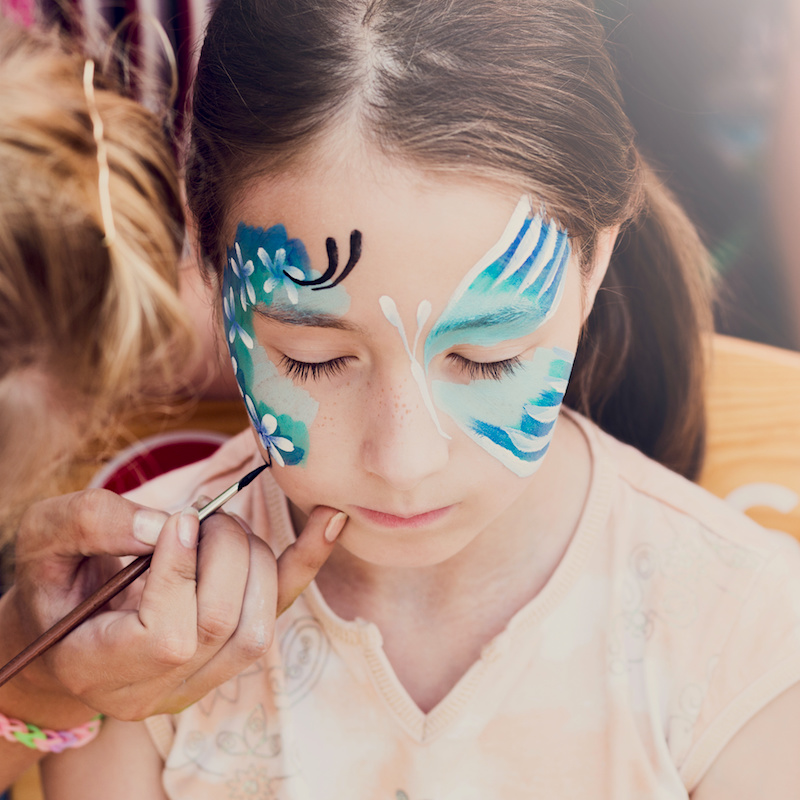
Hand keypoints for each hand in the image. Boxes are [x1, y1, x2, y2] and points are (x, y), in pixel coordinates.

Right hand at [2, 488, 345, 723]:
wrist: (68, 630)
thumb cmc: (55, 583)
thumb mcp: (45, 541)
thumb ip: (90, 523)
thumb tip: (166, 524)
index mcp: (100, 667)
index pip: (167, 637)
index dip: (182, 573)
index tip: (181, 522)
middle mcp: (156, 689)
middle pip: (222, 624)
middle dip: (224, 552)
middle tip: (203, 519)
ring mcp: (201, 680)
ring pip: (259, 624)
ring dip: (254, 557)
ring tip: (221, 529)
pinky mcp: (232, 654)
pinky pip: (281, 610)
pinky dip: (307, 561)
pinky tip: (331, 520)